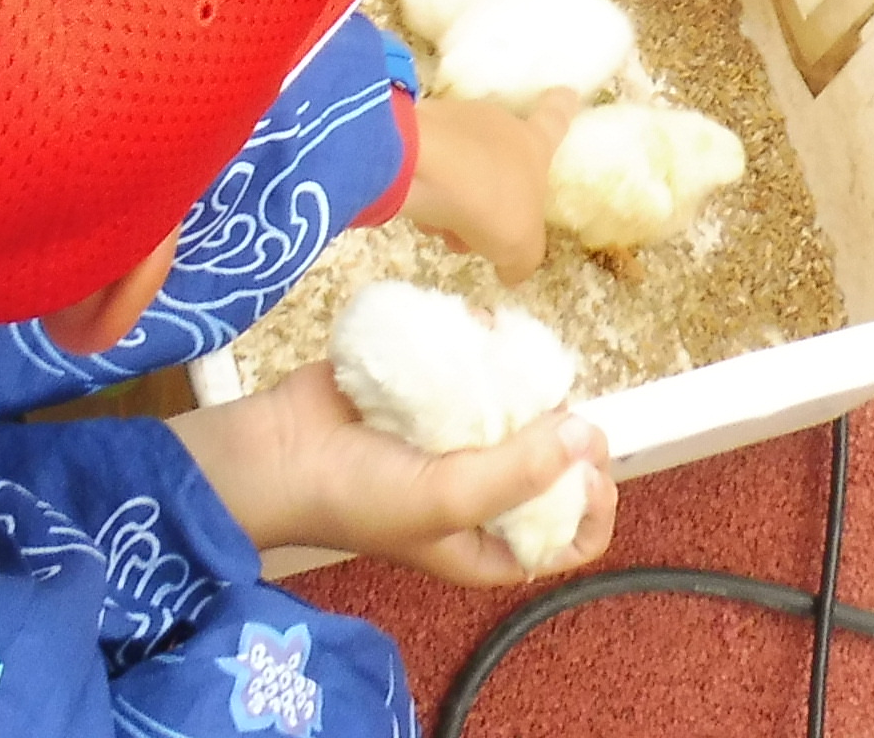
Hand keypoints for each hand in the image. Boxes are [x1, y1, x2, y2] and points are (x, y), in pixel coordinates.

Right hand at [170, 363, 615, 584]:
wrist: (279, 450)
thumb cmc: (361, 496)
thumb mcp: (447, 501)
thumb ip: (520, 474)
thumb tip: (588, 436)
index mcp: (490, 542)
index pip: (570, 537)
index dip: (595, 505)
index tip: (592, 466)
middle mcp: (483, 494)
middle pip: (554, 464)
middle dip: (563, 430)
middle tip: (555, 397)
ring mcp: (459, 441)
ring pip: (522, 411)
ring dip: (527, 382)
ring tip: (520, 359)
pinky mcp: (435, 395)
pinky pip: (480, 372)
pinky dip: (487, 351)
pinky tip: (483, 331)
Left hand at [405, 91, 572, 281]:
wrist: (422, 166)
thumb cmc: (490, 199)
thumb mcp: (521, 246)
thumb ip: (522, 260)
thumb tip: (513, 269)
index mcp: (532, 144)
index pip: (555, 118)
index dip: (562, 109)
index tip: (566, 93)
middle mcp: (496, 123)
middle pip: (501, 160)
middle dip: (492, 198)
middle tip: (481, 232)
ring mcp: (455, 121)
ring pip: (463, 170)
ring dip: (457, 203)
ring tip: (445, 230)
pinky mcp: (418, 129)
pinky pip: (429, 168)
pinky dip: (427, 194)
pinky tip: (421, 215)